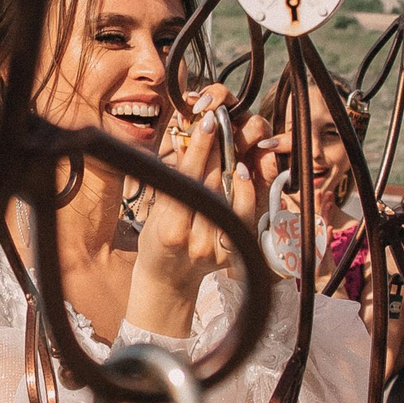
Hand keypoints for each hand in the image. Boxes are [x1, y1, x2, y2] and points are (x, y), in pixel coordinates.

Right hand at [127, 92, 267, 337]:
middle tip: (221, 124)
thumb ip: (173, 180)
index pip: (188, 178)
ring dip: (233, 165)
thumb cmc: (156, 240)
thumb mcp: (156, 210)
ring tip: (230, 145)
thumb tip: (188, 139)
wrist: (168, 280)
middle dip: (217, 149)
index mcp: (168, 228)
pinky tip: (243, 173)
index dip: (199, 148)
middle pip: (212, 183)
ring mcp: (216, 248)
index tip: (206, 122)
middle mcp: (194, 240)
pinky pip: (245, 215)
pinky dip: (247, 191)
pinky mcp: (233, 252)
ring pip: (231, 195)